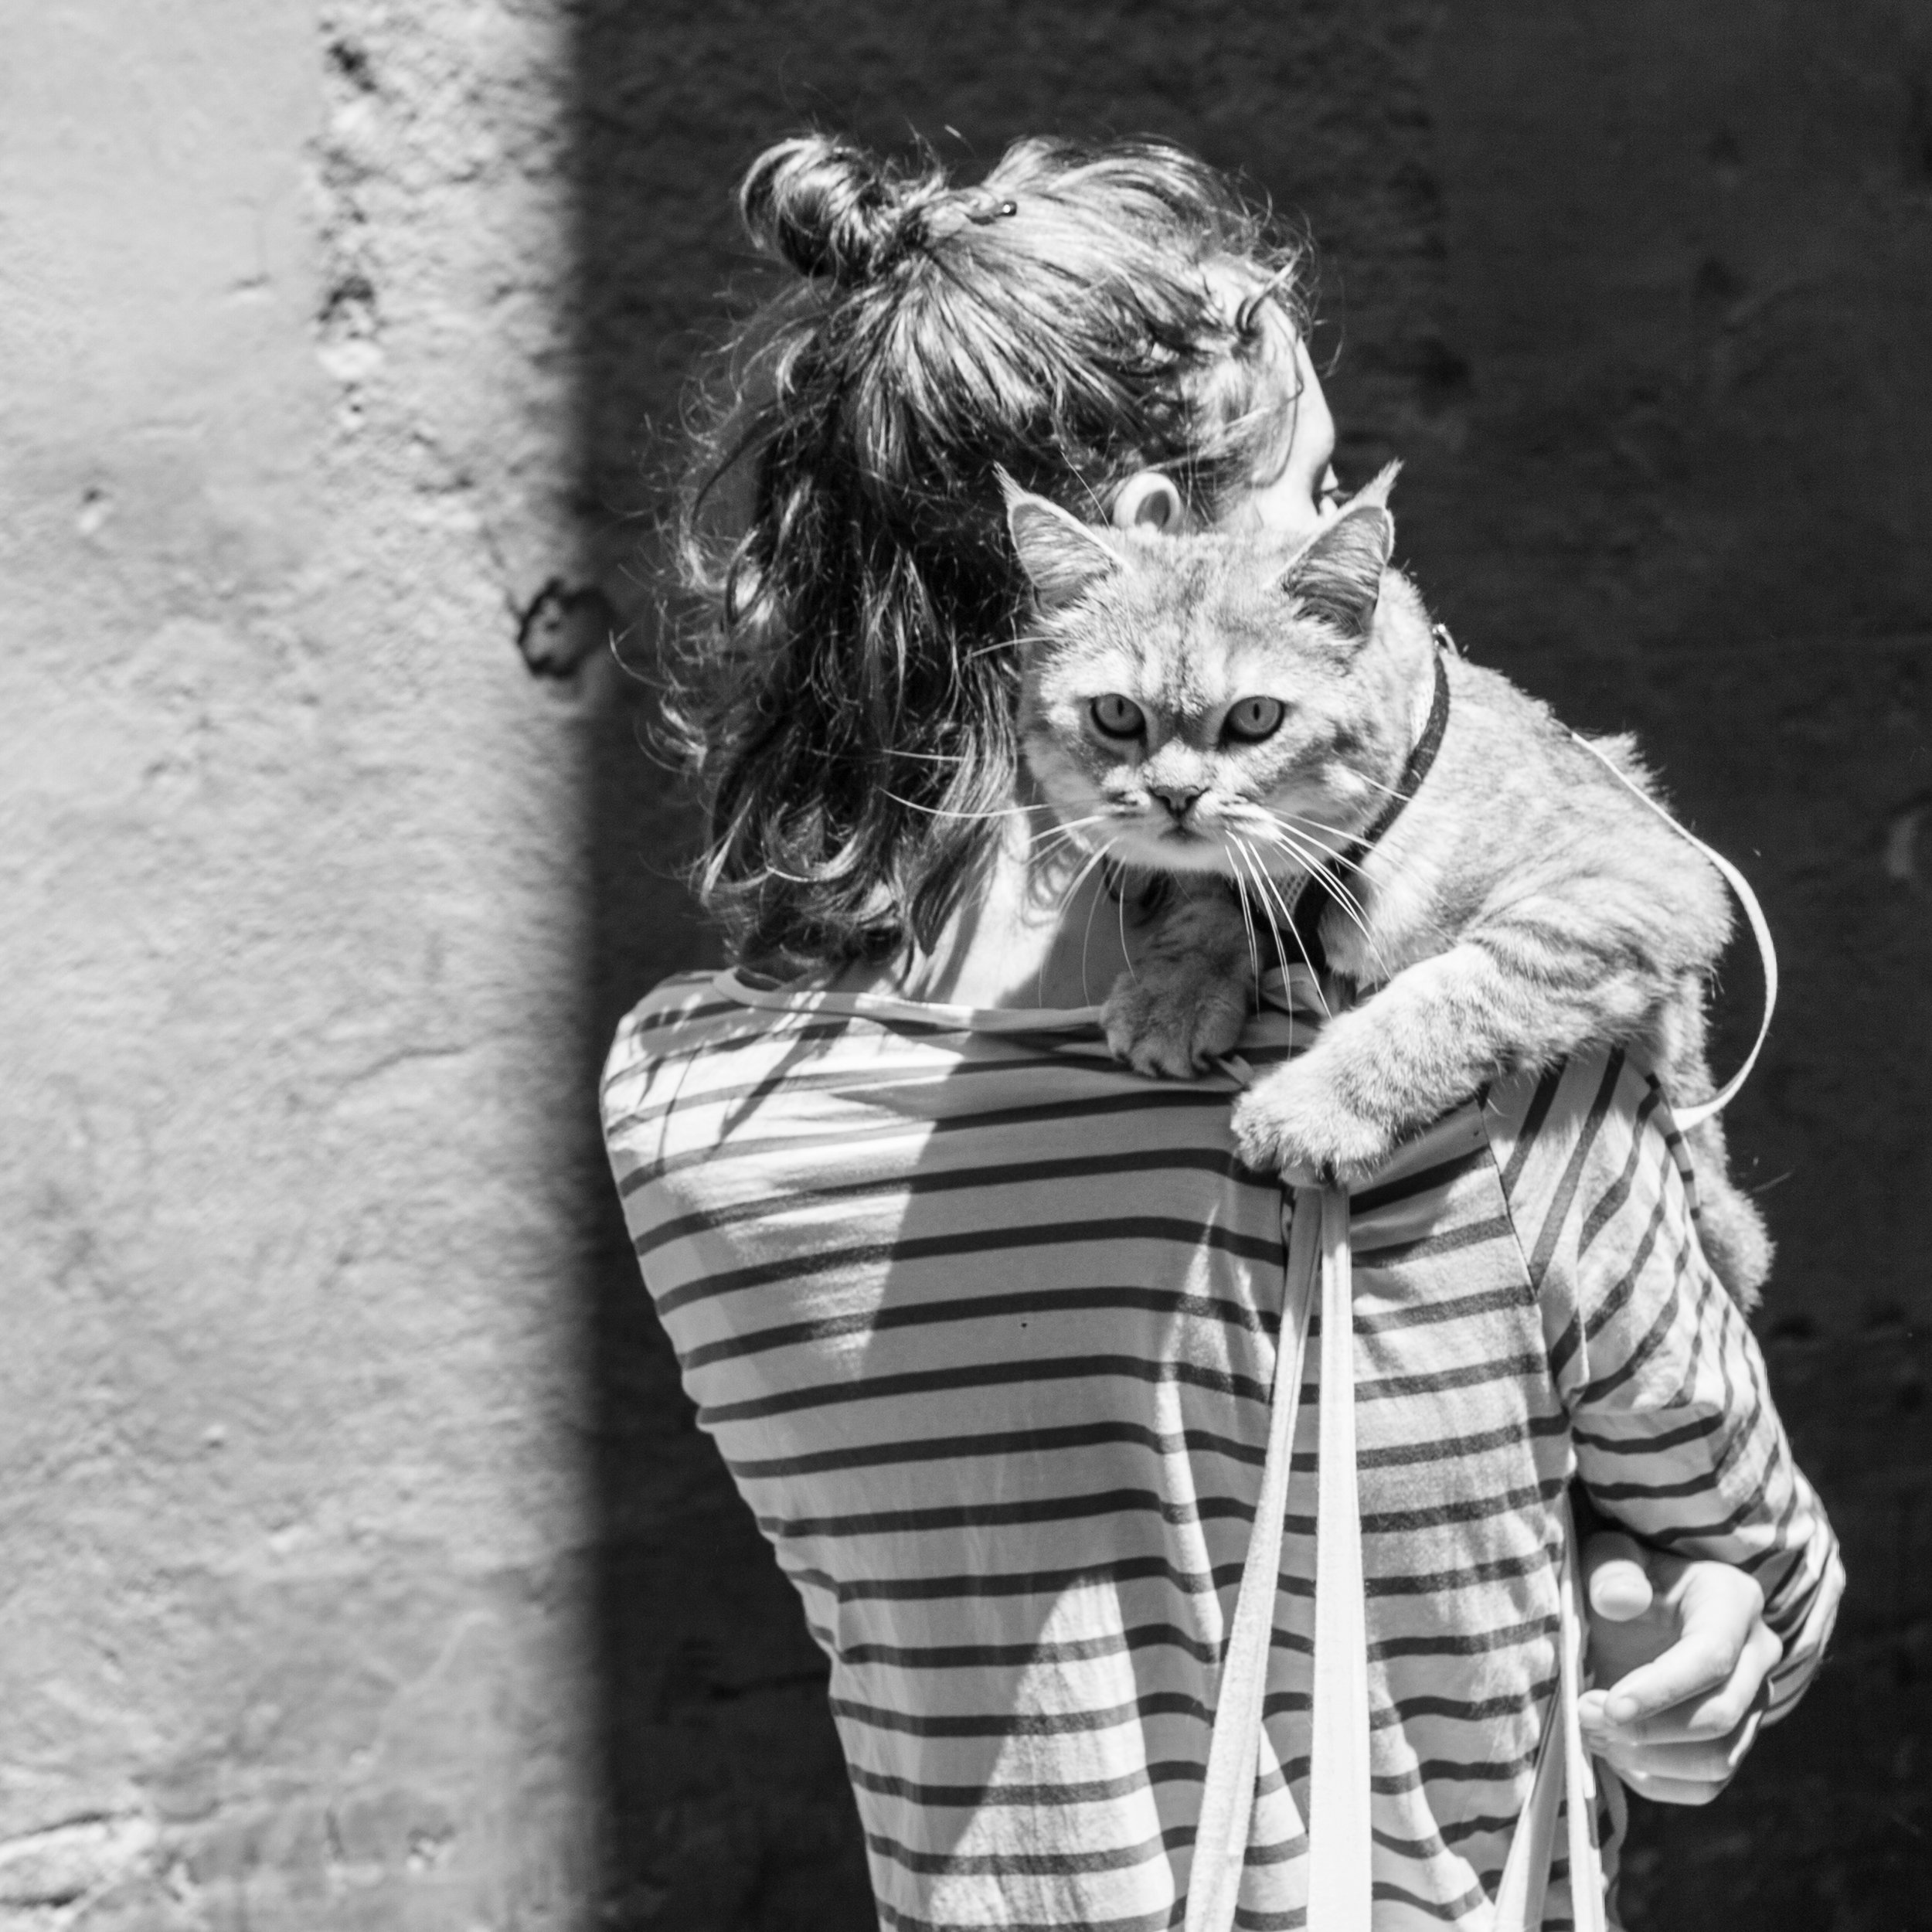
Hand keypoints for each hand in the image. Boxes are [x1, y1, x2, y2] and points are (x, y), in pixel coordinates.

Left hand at [1575, 1531, 1782, 1804]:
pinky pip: (1706, 1785)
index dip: (1661, 1688)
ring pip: (1718, 1760)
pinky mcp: (1735, 1741)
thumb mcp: (1610, 1554)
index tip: (1606, 1705)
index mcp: (1734, 1601)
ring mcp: (1753, 1704)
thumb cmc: (1623, 1574)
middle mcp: (1758, 1656)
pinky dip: (1656, 1781)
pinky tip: (1614, 1754)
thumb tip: (1619, 1600)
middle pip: (1720, 1716)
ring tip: (1593, 1732)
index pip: (1711, 1657)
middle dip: (1647, 1728)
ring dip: (1649, 1759)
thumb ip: (1612, 1569)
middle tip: (1584, 1714)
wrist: (1638, 1605)